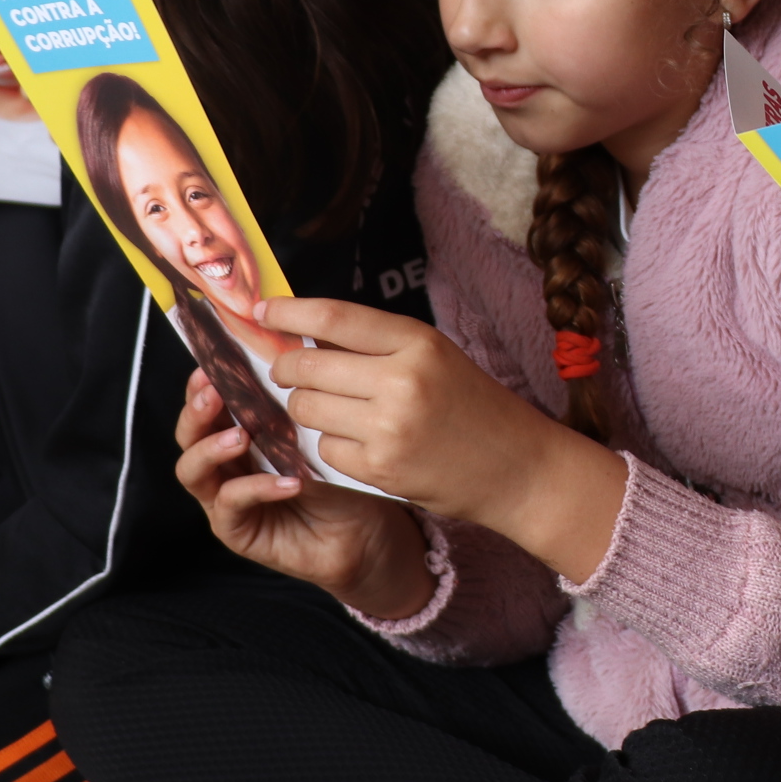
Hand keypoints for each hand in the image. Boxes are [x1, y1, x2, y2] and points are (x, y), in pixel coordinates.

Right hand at [173, 369, 434, 615]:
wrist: (365, 533)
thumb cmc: (343, 478)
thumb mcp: (321, 430)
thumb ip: (300, 397)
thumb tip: (297, 345)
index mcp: (238, 432)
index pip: (208, 403)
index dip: (203, 383)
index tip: (212, 363)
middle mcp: (224, 464)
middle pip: (188, 434)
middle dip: (196, 411)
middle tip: (214, 394)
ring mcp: (224, 499)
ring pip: (194, 470)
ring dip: (213, 448)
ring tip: (241, 436)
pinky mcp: (237, 531)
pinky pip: (232, 505)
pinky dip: (256, 489)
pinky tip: (287, 481)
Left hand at [256, 298, 628, 582]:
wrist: (518, 468)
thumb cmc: (475, 406)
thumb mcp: (436, 357)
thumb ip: (378, 344)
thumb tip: (307, 336)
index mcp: (417, 343)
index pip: (332, 319)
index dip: (288, 313)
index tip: (262, 311)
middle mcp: (401, 381)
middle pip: (306, 367)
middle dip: (284, 369)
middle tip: (286, 372)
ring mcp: (388, 429)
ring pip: (306, 409)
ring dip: (306, 409)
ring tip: (334, 410)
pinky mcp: (380, 470)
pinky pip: (324, 448)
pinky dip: (330, 445)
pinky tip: (358, 443)